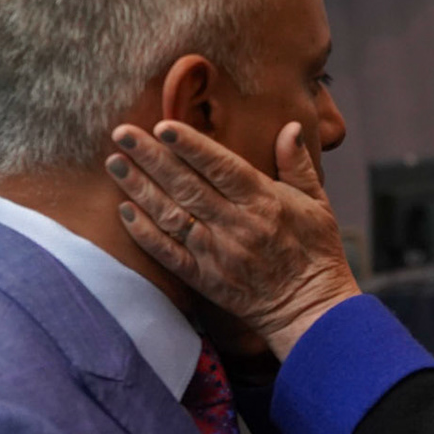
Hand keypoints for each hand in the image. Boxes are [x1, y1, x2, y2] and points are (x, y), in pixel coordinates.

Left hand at [107, 120, 361, 359]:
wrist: (311, 308)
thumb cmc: (316, 251)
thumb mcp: (318, 203)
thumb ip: (298, 164)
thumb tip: (289, 127)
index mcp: (265, 203)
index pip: (222, 167)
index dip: (191, 146)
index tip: (163, 125)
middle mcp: (237, 226)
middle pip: (187, 186)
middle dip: (152, 157)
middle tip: (122, 134)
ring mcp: (218, 253)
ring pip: (172, 215)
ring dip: (140, 188)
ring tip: (115, 163)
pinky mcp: (205, 279)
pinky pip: (169, 254)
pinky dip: (146, 234)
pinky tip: (126, 211)